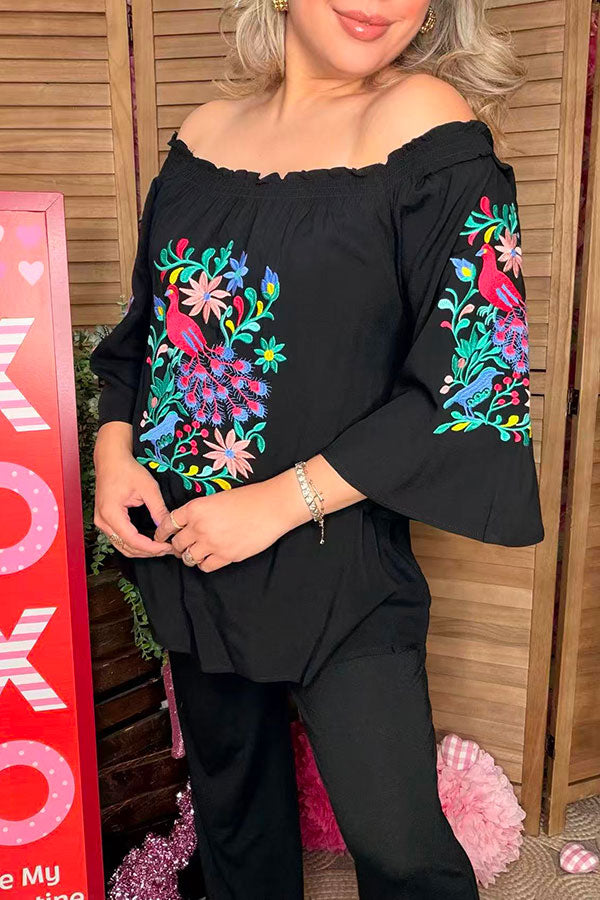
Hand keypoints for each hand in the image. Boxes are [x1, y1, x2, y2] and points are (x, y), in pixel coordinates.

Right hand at [94, 422, 173, 557]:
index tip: (167, 547)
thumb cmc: (127, 469)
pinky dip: (134, 544)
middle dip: (148, 552)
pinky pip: (119, 539)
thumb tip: (168, 526)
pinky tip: (149, 542)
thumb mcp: (148, 487)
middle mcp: (103, 521)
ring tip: (161, 547)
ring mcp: (101, 522)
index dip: (151, 547)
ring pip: (122, 546)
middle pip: (126, 547)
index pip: (132, 540)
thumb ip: (158, 508)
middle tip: (168, 549)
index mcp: (111, 513)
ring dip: (141, 550)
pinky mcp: (104, 521)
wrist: (110, 460)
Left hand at [154, 468, 310, 571]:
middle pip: (177, 543)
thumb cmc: (248, 498)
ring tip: (197, 552)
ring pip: (189, 557)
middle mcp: (200, 526)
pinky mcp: (226, 556)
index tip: (161, 537)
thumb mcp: (217, 498)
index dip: (162, 532)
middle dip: (178, 545)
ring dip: (191, 556)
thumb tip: (189, 524)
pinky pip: (205, 566)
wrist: (271, 507)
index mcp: (196, 508)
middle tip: (183, 546)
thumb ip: (200, 512)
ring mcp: (212, 543)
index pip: (169, 523)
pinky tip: (210, 557)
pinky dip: (205, 563)